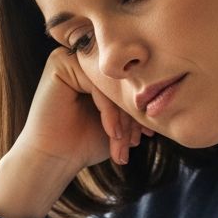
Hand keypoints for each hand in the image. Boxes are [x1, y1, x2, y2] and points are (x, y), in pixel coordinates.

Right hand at [17, 47, 154, 173]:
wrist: (54, 160)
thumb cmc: (84, 144)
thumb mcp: (119, 122)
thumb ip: (135, 103)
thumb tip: (164, 91)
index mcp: (95, 70)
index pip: (128, 82)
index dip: (139, 108)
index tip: (147, 134)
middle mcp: (83, 59)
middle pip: (121, 81)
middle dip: (132, 115)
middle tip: (136, 142)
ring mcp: (70, 58)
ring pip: (112, 83)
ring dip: (123, 117)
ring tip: (123, 143)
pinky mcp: (60, 63)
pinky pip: (99, 83)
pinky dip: (109, 111)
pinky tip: (111, 132)